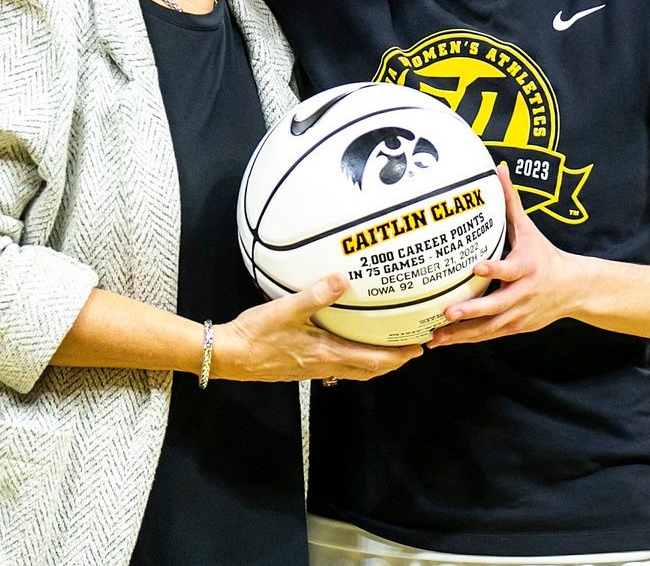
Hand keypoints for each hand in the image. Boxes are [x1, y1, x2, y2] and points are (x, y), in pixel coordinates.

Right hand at [212, 275, 421, 382]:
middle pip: (369, 370)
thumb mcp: (286, 309)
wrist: (230, 356)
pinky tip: (350, 345)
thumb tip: (341, 279)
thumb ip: (315, 294)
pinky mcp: (302, 367)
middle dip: (394, 361)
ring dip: (375, 362)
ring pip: (354, 370)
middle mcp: (324, 366)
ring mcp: (313, 370)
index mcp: (326, 354)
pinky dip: (354, 359)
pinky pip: (338, 367)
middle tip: (413, 349)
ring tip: (389, 349)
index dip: (398, 356)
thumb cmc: (256, 334)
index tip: (419, 347)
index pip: (373, 360)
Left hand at [429, 165, 579, 345]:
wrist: (574, 288)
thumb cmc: (544, 254)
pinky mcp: (515, 327)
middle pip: (497, 305)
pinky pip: (489, 335)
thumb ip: (511, 201)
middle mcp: (523, 293)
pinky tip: (444, 341)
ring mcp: (519, 313)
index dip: (494, 269)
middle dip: (472, 311)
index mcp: (526, 267)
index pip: (509, 269)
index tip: (476, 268)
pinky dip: (467, 339)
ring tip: (436, 337)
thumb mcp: (529, 228)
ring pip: (490, 328)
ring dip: (462, 334)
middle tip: (447, 311)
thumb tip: (499, 167)